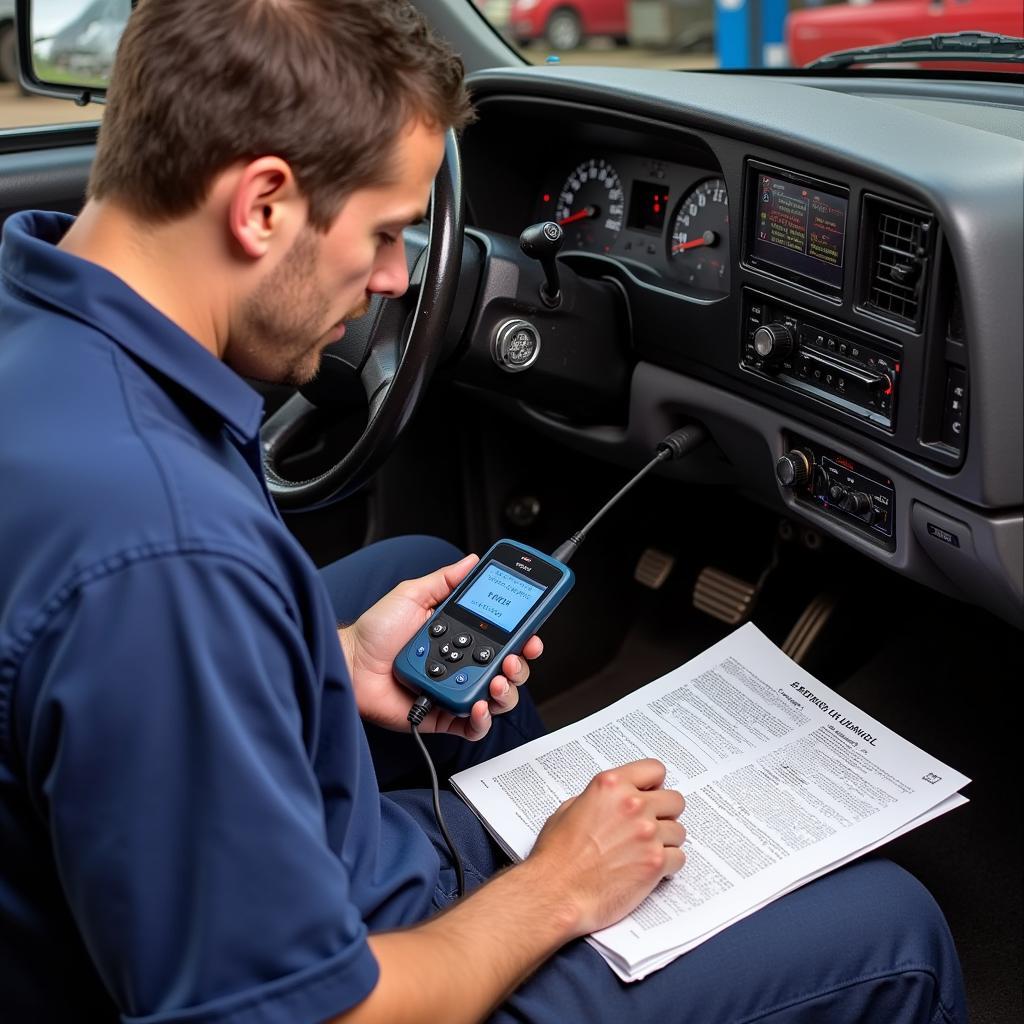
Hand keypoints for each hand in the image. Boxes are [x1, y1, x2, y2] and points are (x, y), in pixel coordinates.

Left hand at [339, 553, 544, 739]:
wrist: (350, 664)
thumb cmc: (375, 632)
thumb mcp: (412, 595)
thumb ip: (444, 580)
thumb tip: (471, 560)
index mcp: (462, 637)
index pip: (503, 639)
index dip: (524, 638)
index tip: (532, 633)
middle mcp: (464, 665)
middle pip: (509, 670)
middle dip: (521, 665)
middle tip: (516, 657)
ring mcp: (456, 691)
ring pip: (498, 699)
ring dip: (507, 691)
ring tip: (497, 681)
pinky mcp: (445, 716)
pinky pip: (474, 726)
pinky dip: (483, 719)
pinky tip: (479, 705)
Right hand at [528, 759, 685, 936]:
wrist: (556, 892)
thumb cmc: (557, 856)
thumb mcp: (569, 810)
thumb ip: (597, 799)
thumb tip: (611, 802)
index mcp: (611, 786)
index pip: (654, 769)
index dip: (654, 784)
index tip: (651, 794)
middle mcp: (633, 805)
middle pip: (674, 800)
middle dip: (665, 813)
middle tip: (651, 826)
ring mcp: (647, 833)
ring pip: (679, 831)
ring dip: (666, 841)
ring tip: (646, 851)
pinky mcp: (655, 863)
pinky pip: (679, 858)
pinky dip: (668, 865)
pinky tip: (650, 868)